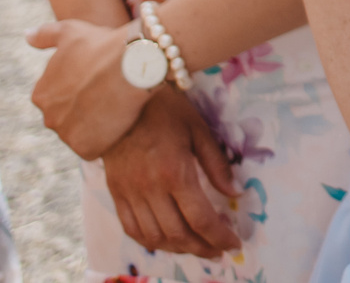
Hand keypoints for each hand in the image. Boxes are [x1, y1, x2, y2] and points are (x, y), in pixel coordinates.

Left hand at [27, 16, 155, 160]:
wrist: (131, 65)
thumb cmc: (101, 45)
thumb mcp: (70, 32)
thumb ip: (45, 36)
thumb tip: (26, 36)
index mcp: (41, 94)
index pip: (58, 98)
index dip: (79, 89)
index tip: (95, 79)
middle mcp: (48, 118)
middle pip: (68, 118)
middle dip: (84, 109)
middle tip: (107, 93)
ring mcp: (66, 136)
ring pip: (81, 134)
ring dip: (95, 125)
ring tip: (115, 106)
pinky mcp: (85, 149)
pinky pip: (94, 148)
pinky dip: (105, 139)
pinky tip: (118, 120)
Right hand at [99, 85, 240, 258]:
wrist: (121, 98)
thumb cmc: (166, 109)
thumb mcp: (198, 130)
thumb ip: (216, 164)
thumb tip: (234, 192)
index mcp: (174, 172)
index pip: (200, 218)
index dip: (219, 236)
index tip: (234, 243)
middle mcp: (149, 189)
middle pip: (177, 233)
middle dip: (201, 247)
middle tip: (218, 250)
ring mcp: (129, 193)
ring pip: (154, 236)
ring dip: (178, 248)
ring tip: (196, 247)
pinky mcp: (116, 193)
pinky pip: (132, 228)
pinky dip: (150, 241)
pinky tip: (165, 241)